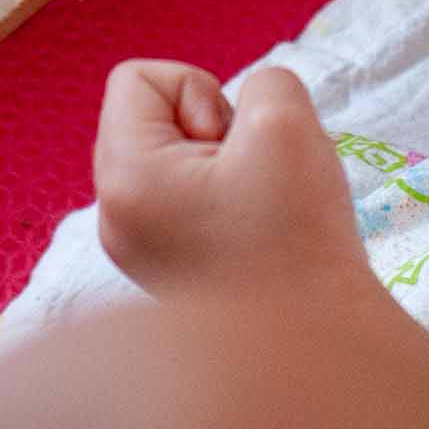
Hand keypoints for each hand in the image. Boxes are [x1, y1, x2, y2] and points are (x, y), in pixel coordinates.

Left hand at [92, 61, 368, 297]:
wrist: (314, 350)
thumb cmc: (297, 236)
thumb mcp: (287, 122)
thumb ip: (264, 82)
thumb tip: (245, 114)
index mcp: (125, 178)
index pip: (137, 78)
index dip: (198, 90)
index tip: (232, 145)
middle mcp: (114, 215)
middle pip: (149, 119)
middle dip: (209, 129)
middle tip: (248, 176)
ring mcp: (135, 249)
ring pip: (171, 159)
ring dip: (220, 165)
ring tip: (255, 205)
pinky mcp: (163, 269)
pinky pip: (182, 199)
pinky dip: (221, 199)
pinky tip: (252, 233)